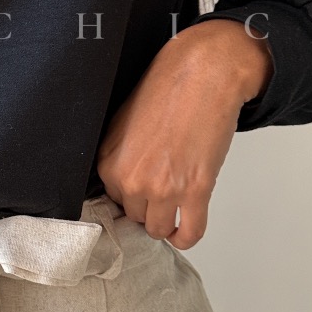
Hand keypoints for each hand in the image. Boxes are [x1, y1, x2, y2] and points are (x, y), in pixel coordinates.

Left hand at [96, 18, 273, 247]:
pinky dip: (188, 237)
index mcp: (108, 162)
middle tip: (163, 189)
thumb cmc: (168, 89)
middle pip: (135, 215)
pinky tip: (187, 231)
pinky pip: (190, 232)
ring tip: (175, 209)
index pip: (113, 198)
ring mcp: (163, 188)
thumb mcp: (124, 122)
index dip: (131, 193)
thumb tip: (125, 178)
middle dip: (148, 206)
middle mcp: (131, 179)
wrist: (203, 74)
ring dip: (167, 222)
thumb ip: (120, 155)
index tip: (143, 187)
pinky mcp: (195, 191)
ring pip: (158, 228)